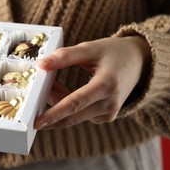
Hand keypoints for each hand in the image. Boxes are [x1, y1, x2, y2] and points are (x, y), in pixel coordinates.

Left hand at [34, 36, 150, 128]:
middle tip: (30, 107)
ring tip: (48, 87)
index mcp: (107, 84)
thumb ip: (65, 56)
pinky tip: (60, 92)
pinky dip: (67, 106)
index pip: (76, 102)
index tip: (38, 121)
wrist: (139, 62)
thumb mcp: (90, 48)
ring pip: (74, 116)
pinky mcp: (106, 116)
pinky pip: (80, 115)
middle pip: (72, 115)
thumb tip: (41, 65)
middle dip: (49, 112)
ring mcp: (109, 113)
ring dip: (57, 105)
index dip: (55, 113)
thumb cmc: (113, 52)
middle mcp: (110, 103)